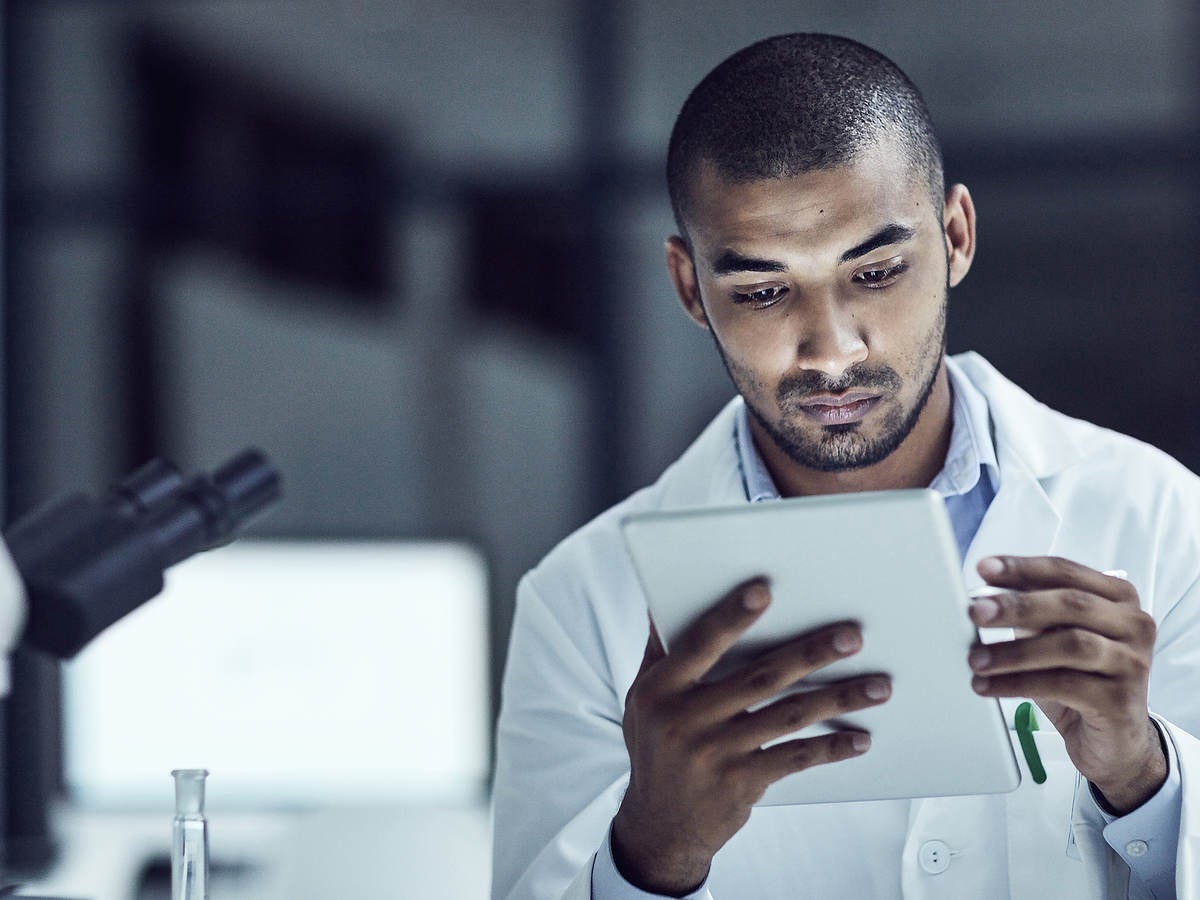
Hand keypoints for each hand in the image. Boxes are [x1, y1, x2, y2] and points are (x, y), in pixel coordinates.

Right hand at [612, 579, 890, 895]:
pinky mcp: (741, 783)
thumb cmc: (656, 747)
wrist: (660, 826)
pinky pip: (794, 758)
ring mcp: (716, 754)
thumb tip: (663, 602)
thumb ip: (660, 652)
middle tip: (852, 636)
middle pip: (760, 678)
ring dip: (837, 699)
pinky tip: (859, 738)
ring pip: (787, 716)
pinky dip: (830, 748)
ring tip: (879, 686)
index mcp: (661, 689)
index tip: (763, 591)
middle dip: (811, 654)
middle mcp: (686, 720)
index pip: (700, 644)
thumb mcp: (644, 699)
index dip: (731, 617)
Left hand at [967, 555, 1164, 812]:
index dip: (1022, 568)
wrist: (1114, 740)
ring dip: (1014, 651)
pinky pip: (1063, 685)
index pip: (1065, 571)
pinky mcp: (1121, 700)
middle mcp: (1134, 624)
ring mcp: (1132, 662)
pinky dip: (1018, 684)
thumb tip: (982, 598)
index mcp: (1118, 597)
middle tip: (975, 611)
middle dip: (1016, 606)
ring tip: (975, 659)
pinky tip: (988, 686)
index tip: (983, 568)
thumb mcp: (1053, 638)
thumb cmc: (1078, 678)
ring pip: (1069, 645)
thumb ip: (1031, 613)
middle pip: (1070, 604)